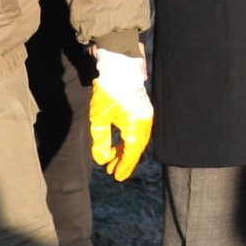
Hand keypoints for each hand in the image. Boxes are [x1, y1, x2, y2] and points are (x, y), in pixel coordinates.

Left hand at [88, 49, 154, 181]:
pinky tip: (121, 145)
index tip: (116, 177)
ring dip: (127, 152)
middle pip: (137, 149)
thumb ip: (100, 140)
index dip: (123, 167)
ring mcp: (147, 116)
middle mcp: (145, 123)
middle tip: (113, 172)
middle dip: (125, 162)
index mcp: (135, 127)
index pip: (130, 153)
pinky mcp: (145, 111)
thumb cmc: (108, 91)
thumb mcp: (99, 117)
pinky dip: (131, 142)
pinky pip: (140, 132)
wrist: (120, 67)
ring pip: (139, 141)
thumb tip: (102, 160)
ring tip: (114, 160)